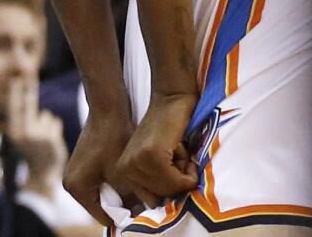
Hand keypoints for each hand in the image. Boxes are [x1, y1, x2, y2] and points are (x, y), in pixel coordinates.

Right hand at [5, 79, 66, 195]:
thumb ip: (22, 114)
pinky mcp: (53, 139)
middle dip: (29, 92)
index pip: (13, 106)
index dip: (15, 91)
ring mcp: (40, 136)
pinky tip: (50, 140)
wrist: (42, 175)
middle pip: (29, 105)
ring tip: (42, 136)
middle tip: (28, 79)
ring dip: (45, 122)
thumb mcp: (19, 134)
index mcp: (13, 132)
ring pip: (45, 115)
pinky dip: (53, 128)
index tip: (17, 78)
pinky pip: (54, 122)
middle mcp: (25, 133)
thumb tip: (20, 90)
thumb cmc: (30, 150)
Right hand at [63, 105, 139, 225]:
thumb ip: (129, 201)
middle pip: (102, 206)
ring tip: (138, 189)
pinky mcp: (83, 165)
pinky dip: (115, 183)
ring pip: (104, 194)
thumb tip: (141, 216)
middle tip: (143, 202)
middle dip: (123, 206)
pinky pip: (101, 183)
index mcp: (75, 189)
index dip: (125, 218)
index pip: (104, 218)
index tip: (144, 215)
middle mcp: (70, 184)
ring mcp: (75, 174)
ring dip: (121, 194)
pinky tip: (130, 177)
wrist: (107, 112)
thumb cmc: (114, 142)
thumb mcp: (124, 177)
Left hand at [114, 91, 198, 209]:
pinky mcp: (151, 155)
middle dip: (176, 179)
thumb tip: (161, 210)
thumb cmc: (167, 133)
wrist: (169, 101)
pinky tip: (178, 146)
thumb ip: (154, 184)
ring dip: (182, 172)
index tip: (167, 165)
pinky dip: (189, 168)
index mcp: (122, 173)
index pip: (149, 203)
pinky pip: (180, 181)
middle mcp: (124, 170)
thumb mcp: (154, 163)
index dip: (167, 187)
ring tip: (173, 149)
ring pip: (172, 190)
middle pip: (162, 199)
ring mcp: (136, 163)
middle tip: (172, 154)